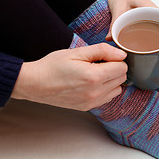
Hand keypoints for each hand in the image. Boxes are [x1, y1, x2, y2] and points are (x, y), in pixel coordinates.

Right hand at [11, 43, 127, 110]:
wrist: (35, 83)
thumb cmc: (53, 66)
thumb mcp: (77, 52)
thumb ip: (102, 50)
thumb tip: (121, 54)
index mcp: (94, 77)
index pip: (122, 67)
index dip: (115, 58)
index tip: (102, 56)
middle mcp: (96, 92)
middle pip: (121, 78)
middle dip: (114, 68)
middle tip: (97, 63)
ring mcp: (92, 102)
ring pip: (117, 89)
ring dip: (111, 80)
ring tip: (94, 73)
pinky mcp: (87, 107)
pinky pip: (107, 98)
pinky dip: (104, 89)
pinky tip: (91, 83)